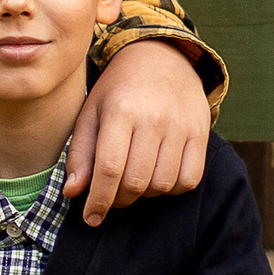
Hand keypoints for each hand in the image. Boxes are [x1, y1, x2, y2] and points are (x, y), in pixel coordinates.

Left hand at [65, 37, 210, 224]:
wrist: (161, 56)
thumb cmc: (118, 89)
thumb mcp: (91, 112)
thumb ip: (80, 153)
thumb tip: (73, 193)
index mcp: (120, 111)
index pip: (110, 169)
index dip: (99, 200)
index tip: (91, 218)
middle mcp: (153, 118)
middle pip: (136, 181)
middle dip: (119, 199)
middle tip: (112, 195)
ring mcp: (180, 126)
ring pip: (162, 184)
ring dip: (145, 194)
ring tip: (135, 180)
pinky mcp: (200, 132)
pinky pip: (189, 179)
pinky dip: (172, 188)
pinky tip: (159, 176)